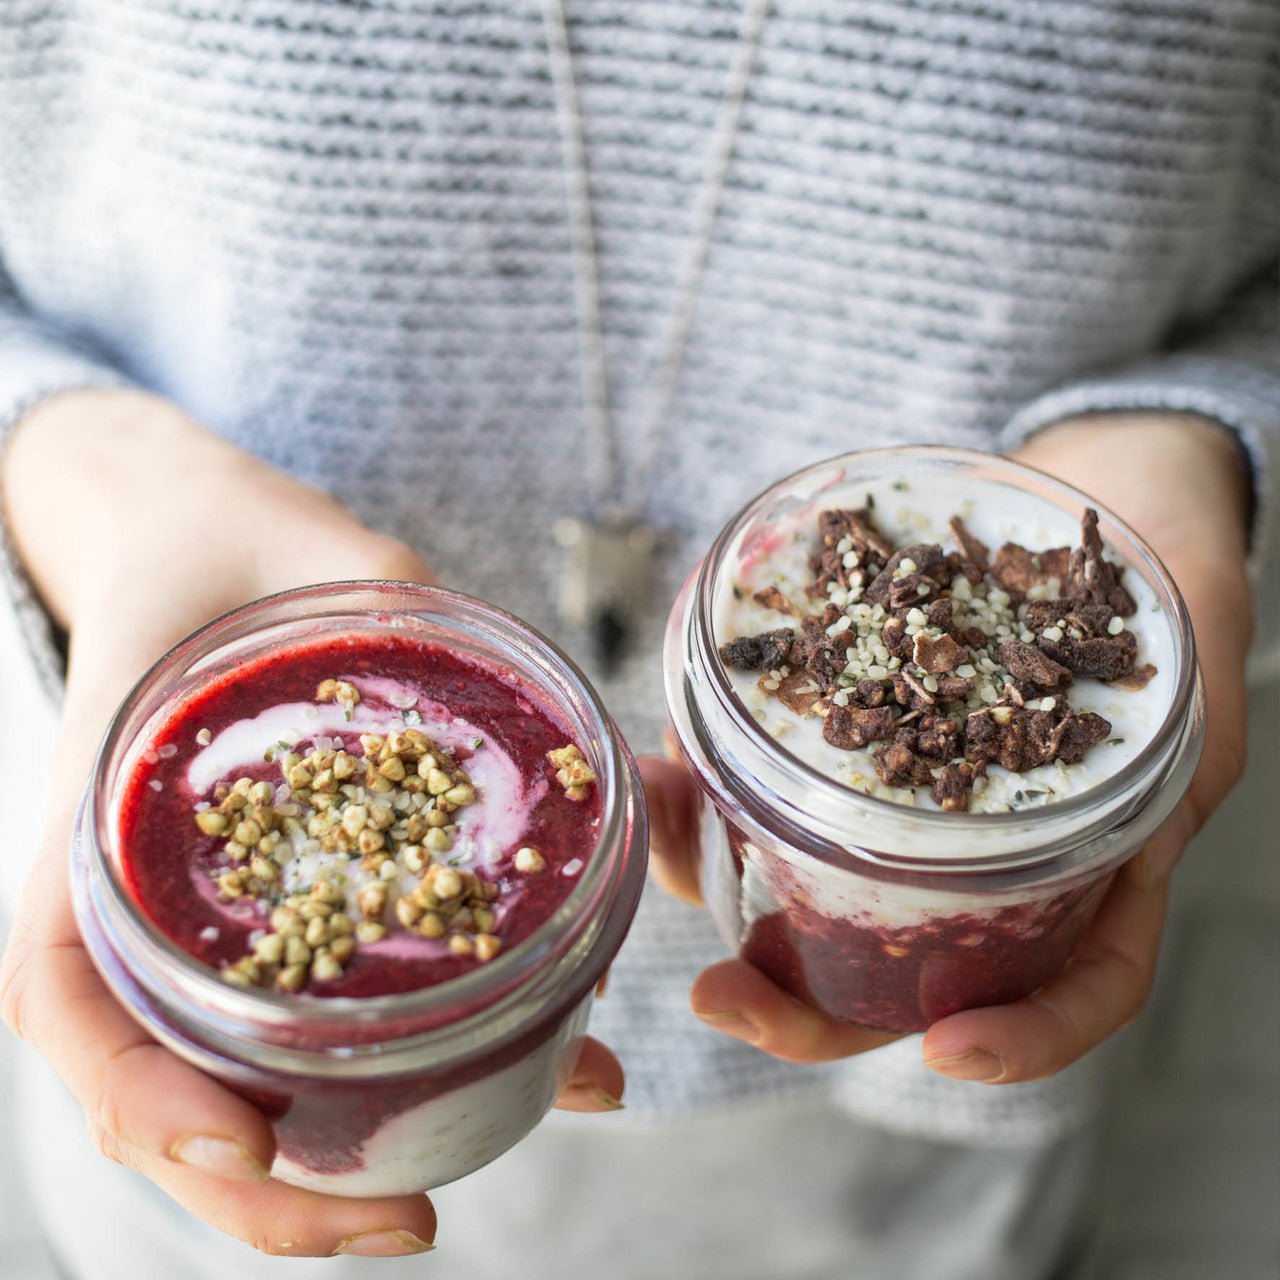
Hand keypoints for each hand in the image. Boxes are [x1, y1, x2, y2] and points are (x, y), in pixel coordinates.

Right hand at [0, 390, 623, 1256]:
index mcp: (102, 834)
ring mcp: (213, 920)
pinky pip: (320, 1015)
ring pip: (241, 1083)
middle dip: (267, 1189)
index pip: (68, 1004)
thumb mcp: (314, 573)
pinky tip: (545, 1067)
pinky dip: (410, 1070)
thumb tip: (554, 712)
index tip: (238, 1137)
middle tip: (406, 1225)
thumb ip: (410, 624)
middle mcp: (148, 905)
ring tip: (453, 1194)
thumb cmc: (229, 553)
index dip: (138, 1092)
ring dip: (333, 1167)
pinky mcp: (290, 905)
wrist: (206, 539)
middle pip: (160, 1092)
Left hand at [645, 412, 1252, 1077]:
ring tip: (662, 858)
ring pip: (813, 885)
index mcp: (1097, 860)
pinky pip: (770, 779)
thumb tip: (1153, 806)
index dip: (1024, 1036)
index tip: (949, 1048)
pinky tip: (666, 771)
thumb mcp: (1196, 674)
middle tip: (720, 996)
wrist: (1112, 497)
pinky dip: (711, 788)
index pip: (1074, 984)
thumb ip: (1177, 743)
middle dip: (802, 1004)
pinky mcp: (850, 733)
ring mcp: (909, 797)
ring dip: (725, 890)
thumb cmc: (1177, 585)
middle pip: (902, 973)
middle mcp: (992, 849)